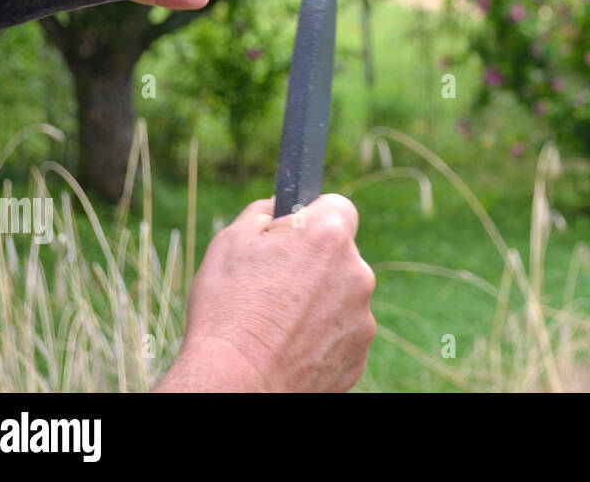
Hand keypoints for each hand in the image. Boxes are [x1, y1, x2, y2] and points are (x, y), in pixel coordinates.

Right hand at [155, 195, 377, 392]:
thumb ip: (264, 212)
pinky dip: (320, 338)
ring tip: (277, 323)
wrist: (235, 384)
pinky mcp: (358, 354)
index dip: (312, 217)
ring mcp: (362, 317)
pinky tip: (288, 348)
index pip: (338, 206)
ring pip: (341, 297)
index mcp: (329, 237)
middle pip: (339, 255)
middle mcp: (357, 273)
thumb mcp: (231, 242)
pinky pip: (340, 334)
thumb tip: (278, 205)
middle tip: (273, 286)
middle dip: (312, 264)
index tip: (291, 235)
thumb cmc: (227, 311)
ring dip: (317, 303)